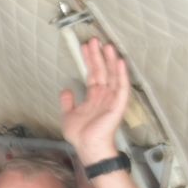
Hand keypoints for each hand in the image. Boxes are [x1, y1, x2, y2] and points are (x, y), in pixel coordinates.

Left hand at [62, 38, 131, 162]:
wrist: (88, 147)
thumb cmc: (80, 134)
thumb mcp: (68, 115)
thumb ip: (68, 102)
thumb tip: (66, 89)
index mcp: (94, 96)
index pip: (92, 74)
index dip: (89, 60)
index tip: (85, 47)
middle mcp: (104, 95)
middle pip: (101, 71)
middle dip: (97, 56)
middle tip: (94, 40)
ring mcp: (112, 99)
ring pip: (112, 75)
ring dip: (109, 60)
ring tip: (106, 45)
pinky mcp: (118, 104)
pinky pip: (121, 87)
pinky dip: (121, 74)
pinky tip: (119, 61)